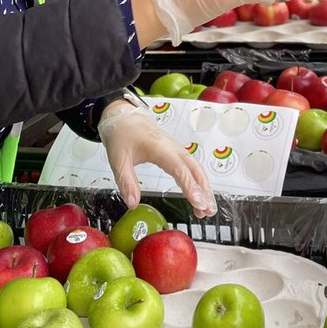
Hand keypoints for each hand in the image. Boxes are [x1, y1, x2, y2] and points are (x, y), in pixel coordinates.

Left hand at [98, 99, 216, 216]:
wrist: (124, 116)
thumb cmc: (122, 135)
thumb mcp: (118, 160)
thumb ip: (126, 182)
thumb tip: (132, 204)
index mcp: (159, 148)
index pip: (179, 169)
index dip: (190, 187)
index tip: (198, 202)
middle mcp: (173, 148)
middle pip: (195, 169)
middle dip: (204, 190)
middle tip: (208, 211)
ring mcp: (177, 149)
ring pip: (197, 168)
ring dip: (205, 188)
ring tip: (208, 209)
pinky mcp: (177, 151)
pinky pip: (192, 167)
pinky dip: (199, 181)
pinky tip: (200, 196)